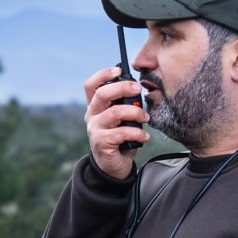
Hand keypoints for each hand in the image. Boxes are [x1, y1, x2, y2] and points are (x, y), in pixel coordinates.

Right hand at [83, 65, 149, 179]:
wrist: (114, 166)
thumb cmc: (121, 138)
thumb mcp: (122, 118)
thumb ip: (126, 104)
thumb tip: (138, 90)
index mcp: (96, 106)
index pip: (91, 85)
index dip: (103, 75)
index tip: (118, 70)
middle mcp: (92, 115)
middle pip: (102, 94)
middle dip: (123, 88)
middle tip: (138, 90)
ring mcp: (95, 129)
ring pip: (114, 113)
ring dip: (135, 113)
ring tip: (146, 118)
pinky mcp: (101, 143)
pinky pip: (121, 133)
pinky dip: (137, 133)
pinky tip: (145, 137)